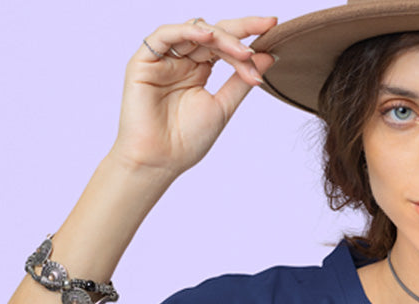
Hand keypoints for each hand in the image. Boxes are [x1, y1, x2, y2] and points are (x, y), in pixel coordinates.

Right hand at [109, 16, 277, 176]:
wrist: (161, 160)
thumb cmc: (187, 140)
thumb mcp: (223, 106)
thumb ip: (241, 80)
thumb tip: (268, 56)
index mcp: (199, 69)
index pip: (224, 44)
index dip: (247, 36)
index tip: (273, 29)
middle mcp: (182, 59)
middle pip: (212, 33)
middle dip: (240, 31)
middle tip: (265, 30)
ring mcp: (163, 58)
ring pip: (194, 31)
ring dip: (221, 38)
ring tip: (242, 51)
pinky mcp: (145, 60)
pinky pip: (166, 35)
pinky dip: (187, 31)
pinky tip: (209, 36)